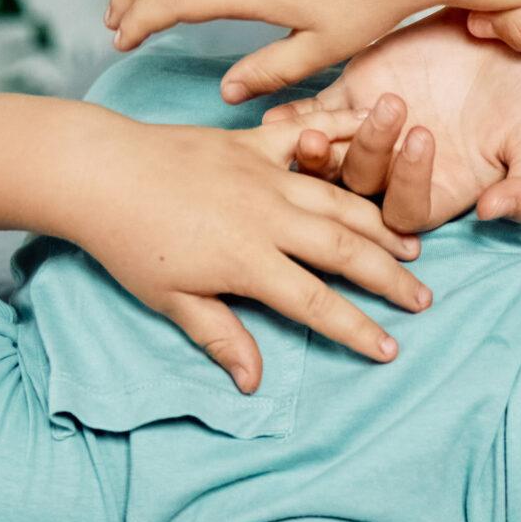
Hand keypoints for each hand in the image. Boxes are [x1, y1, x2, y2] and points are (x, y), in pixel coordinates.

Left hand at [78, 108, 432, 393]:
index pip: (316, 303)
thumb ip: (221, 337)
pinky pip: (306, 139)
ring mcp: (263, 175)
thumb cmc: (126, 242)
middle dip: (388, 278)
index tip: (390, 349)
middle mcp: (266, 217)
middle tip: (424, 298)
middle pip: (344, 250)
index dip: (357, 329)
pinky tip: (374, 141)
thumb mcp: (170, 300)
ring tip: (410, 244)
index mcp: (247, 261)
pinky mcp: (250, 144)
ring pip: (337, 199)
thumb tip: (254, 383)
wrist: (96, 170)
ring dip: (379, 223)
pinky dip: (343, 138)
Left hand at [271, 12, 520, 228]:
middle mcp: (400, 170)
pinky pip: (314, 111)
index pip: (406, 210)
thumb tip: (492, 214)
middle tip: (383, 115)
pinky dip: (295, 117)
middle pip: (361, 187)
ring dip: (319, 148)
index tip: (426, 135)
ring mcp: (371, 131)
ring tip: (317, 130)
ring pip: (331, 157)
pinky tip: (285, 114)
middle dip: (362, 158)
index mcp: (441, 192)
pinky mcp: (353, 89)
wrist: (515, 32)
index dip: (407, 183)